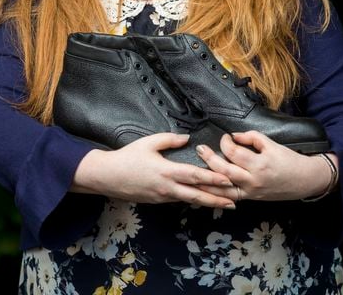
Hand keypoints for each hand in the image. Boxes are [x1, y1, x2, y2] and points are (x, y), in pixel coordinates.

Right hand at [72, 133, 236, 208]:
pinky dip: (193, 200)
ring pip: (189, 200)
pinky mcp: (157, 201)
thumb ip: (169, 139)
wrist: (107, 176)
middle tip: (235, 202)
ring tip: (224, 204)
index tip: (228, 180)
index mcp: (166, 171)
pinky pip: (179, 200)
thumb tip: (187, 138)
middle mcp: (167, 187)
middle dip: (217, 199)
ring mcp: (162, 196)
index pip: (195, 176)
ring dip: (207, 202)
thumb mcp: (148, 143)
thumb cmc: (127, 157)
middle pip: (197, 195)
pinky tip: (202, 200)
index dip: (213, 178)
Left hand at [196, 131, 337, 201]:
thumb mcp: (272, 144)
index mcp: (259, 164)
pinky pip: (230, 197)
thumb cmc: (289, 160)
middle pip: (223, 170)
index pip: (233, 152)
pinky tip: (206, 189)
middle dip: (209, 158)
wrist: (304, 180)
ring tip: (194, 171)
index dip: (225, 142)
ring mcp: (250, 192)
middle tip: (200, 149)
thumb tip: (234, 136)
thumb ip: (252, 138)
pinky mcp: (250, 198)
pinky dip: (217, 194)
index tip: (225, 137)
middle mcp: (253, 180)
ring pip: (222, 188)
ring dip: (207, 180)